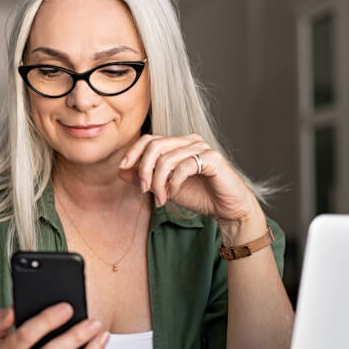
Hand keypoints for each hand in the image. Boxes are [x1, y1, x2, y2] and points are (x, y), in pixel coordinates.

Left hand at [117, 133, 260, 223]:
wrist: (226, 209)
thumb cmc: (199, 196)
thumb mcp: (164, 187)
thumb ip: (144, 178)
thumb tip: (121, 170)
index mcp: (178, 144)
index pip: (149, 139)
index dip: (133, 152)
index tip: (123, 168)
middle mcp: (190, 141)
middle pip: (155, 145)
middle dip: (144, 170)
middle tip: (144, 190)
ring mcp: (203, 148)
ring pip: (167, 158)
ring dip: (159, 182)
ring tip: (162, 198)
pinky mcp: (213, 159)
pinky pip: (184, 166)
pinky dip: (174, 182)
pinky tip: (173, 194)